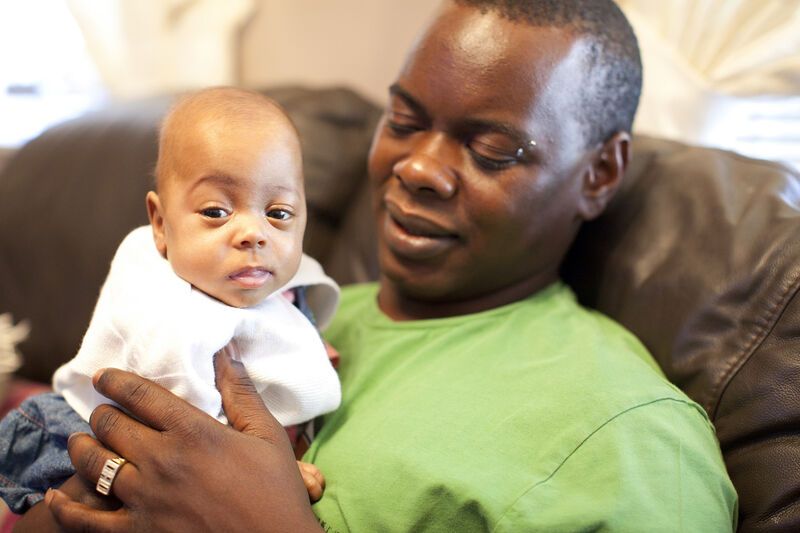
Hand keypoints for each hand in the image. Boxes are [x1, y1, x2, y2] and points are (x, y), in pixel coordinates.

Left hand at [46, 347, 321, 532]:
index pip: (140, 395)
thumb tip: (226, 352)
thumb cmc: (277, 491)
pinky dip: (66, 507)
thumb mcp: (267, 435)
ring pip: (93, 463)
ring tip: (81, 441)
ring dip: (82, 447)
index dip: (116, 381)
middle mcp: (163, 460)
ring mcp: (145, 498)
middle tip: (103, 412)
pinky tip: (57, 496)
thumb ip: (241, 392)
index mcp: (194, 431)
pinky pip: (86, 519)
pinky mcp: (138, 532)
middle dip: (102, 413)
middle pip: (111, 425)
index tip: (104, 376)